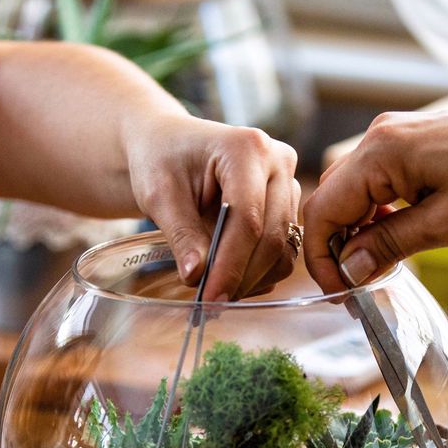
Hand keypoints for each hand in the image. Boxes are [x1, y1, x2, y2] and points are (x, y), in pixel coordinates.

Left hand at [123, 115, 299, 300]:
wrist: (169, 144)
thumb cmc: (160, 159)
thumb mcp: (159, 194)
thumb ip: (181, 234)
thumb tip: (197, 276)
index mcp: (247, 148)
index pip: (248, 219)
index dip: (230, 264)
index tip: (209, 297)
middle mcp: (278, 161)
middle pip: (272, 236)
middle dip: (241, 276)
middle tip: (210, 302)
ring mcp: (287, 183)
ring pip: (283, 248)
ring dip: (252, 278)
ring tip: (216, 288)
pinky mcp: (288, 204)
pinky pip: (284, 249)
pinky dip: (259, 271)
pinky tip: (230, 276)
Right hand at [302, 108, 447, 293]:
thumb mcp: (445, 225)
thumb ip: (388, 245)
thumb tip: (349, 270)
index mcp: (381, 152)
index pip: (324, 209)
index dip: (322, 257)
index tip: (339, 292)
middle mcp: (381, 135)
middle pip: (333, 197)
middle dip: (337, 245)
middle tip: (356, 287)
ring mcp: (397, 134)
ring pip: (354, 189)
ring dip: (358, 229)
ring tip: (378, 266)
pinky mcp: (414, 139)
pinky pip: (378, 178)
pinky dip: (377, 211)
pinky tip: (397, 234)